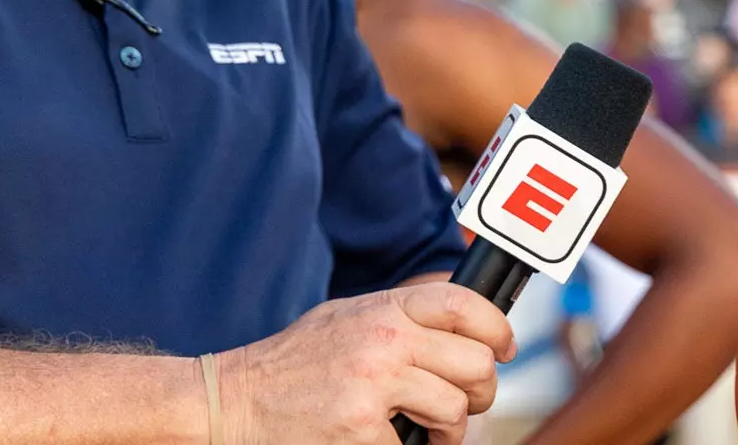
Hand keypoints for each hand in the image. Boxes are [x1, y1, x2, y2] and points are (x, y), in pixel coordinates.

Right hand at [220, 283, 515, 444]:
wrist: (232, 403)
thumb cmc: (292, 365)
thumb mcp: (346, 319)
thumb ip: (398, 317)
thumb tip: (460, 327)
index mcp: (383, 310)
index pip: (464, 305)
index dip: (497, 329)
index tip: (504, 349)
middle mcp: (383, 342)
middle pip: (475, 363)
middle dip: (482, 391)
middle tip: (466, 402)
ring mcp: (373, 388)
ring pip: (455, 409)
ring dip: (450, 430)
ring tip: (428, 432)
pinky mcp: (361, 432)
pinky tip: (385, 443)